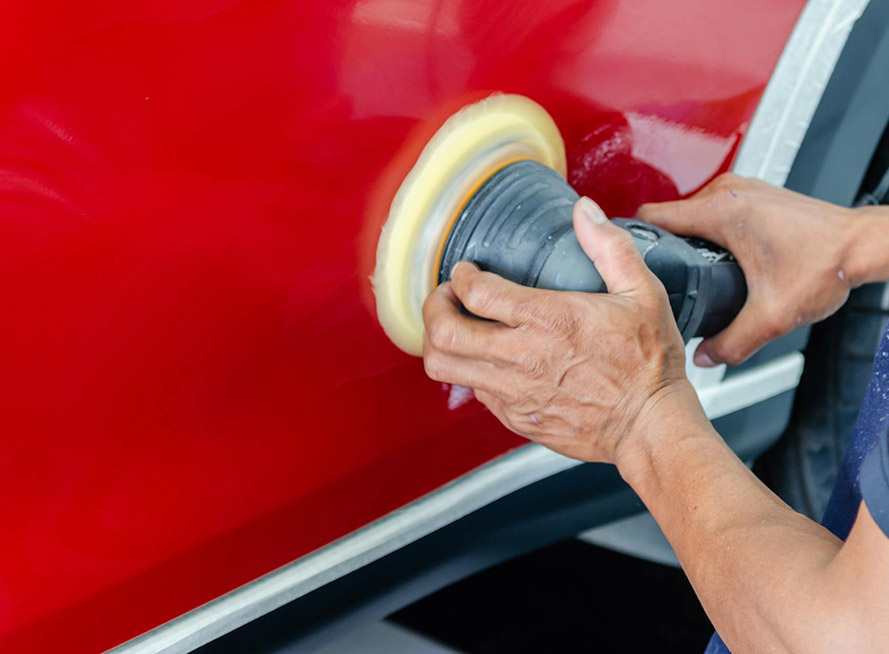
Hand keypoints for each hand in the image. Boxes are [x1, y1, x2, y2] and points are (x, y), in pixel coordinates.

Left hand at [422, 197, 702, 464]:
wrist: (650, 427)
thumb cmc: (648, 363)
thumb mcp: (642, 292)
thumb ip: (610, 247)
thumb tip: (585, 211)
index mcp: (549, 319)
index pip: (476, 292)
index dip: (460, 275)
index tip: (465, 271)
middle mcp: (522, 357)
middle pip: (443, 332)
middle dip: (434, 306)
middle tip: (446, 297)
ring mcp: (514, 392)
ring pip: (444, 366)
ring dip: (439, 342)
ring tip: (454, 328)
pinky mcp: (515, 417)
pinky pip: (472, 392)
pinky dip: (469, 371)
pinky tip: (488, 360)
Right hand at [637, 173, 855, 365]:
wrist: (863, 246)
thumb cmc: (829, 263)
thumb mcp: (772, 316)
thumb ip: (731, 343)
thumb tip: (704, 357)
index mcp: (721, 212)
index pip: (651, 217)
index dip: (632, 241)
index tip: (623, 258)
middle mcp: (728, 193)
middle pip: (668, 217)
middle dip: (661, 247)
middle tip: (659, 277)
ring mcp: (741, 190)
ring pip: (690, 213)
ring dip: (685, 239)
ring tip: (688, 269)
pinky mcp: (752, 196)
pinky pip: (711, 211)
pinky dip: (706, 232)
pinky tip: (717, 258)